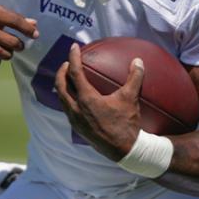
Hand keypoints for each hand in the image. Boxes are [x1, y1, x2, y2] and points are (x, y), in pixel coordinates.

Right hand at [0, 4, 37, 66]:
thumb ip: (12, 18)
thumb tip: (34, 23)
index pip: (14, 21)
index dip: (27, 29)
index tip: (35, 34)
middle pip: (13, 42)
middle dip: (19, 45)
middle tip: (18, 44)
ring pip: (6, 55)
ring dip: (8, 53)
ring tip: (2, 48)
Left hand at [54, 43, 141, 160]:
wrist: (124, 150)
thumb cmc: (126, 124)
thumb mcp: (131, 99)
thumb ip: (134, 78)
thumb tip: (138, 61)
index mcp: (86, 99)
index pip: (74, 73)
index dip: (73, 58)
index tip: (74, 48)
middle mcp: (76, 109)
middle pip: (61, 85)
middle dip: (62, 72)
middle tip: (68, 63)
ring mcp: (75, 120)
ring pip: (62, 98)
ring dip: (63, 86)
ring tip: (69, 78)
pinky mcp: (77, 128)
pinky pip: (67, 108)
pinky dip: (68, 98)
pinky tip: (77, 98)